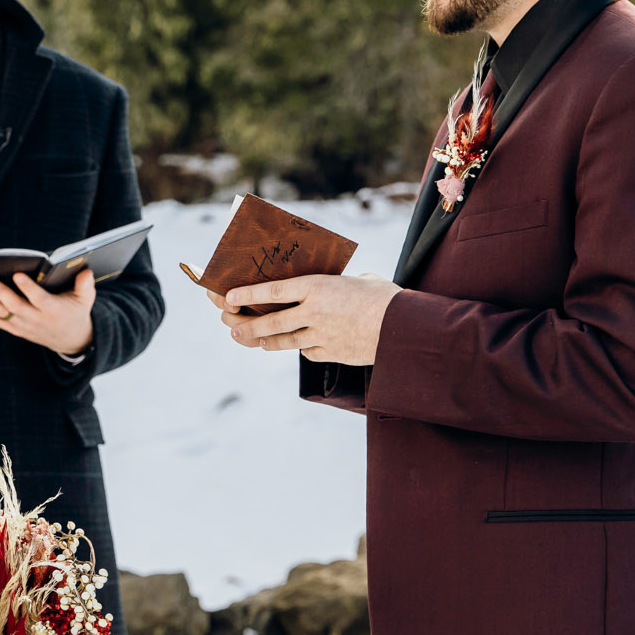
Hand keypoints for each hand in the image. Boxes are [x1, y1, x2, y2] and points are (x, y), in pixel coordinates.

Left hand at [0, 269, 95, 356]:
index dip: (28, 288)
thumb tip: (85, 270)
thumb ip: (85, 285)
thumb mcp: (85, 300)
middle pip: (14, 306)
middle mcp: (34, 319)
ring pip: (0, 313)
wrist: (70, 339)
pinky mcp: (13, 328)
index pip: (39, 298)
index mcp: (52, 309)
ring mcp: (21, 325)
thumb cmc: (75, 312)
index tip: (18, 274)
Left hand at [212, 273, 401, 365]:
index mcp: (319, 287)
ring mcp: (321, 336)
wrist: (407, 329)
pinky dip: (299, 347)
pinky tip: (294, 344)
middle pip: (271, 322)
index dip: (248, 294)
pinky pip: (307, 351)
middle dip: (246, 325)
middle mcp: (315, 313)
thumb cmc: (385, 298)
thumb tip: (331, 285)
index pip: (274, 291)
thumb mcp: (358, 281)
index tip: (228, 296)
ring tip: (247, 338)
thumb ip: (337, 284)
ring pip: (283, 341)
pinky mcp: (330, 353)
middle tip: (230, 326)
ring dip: (261, 340)